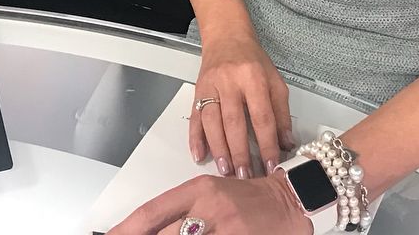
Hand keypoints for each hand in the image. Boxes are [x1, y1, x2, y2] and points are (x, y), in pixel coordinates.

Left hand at [107, 170, 311, 234]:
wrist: (290, 199)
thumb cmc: (249, 198)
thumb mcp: (212, 194)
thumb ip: (181, 212)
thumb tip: (151, 228)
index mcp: (198, 189)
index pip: (152, 211)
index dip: (128, 228)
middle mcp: (209, 206)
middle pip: (166, 233)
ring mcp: (226, 227)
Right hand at [191, 33, 294, 177]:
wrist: (226, 36)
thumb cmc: (252, 60)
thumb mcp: (275, 80)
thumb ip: (281, 112)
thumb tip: (286, 143)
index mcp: (254, 77)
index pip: (262, 116)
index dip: (267, 144)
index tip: (271, 165)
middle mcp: (230, 81)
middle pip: (234, 121)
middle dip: (240, 152)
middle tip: (245, 176)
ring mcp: (211, 85)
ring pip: (212, 121)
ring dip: (219, 149)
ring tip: (226, 171)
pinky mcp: (197, 90)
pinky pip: (195, 117)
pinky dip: (195, 137)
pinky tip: (200, 154)